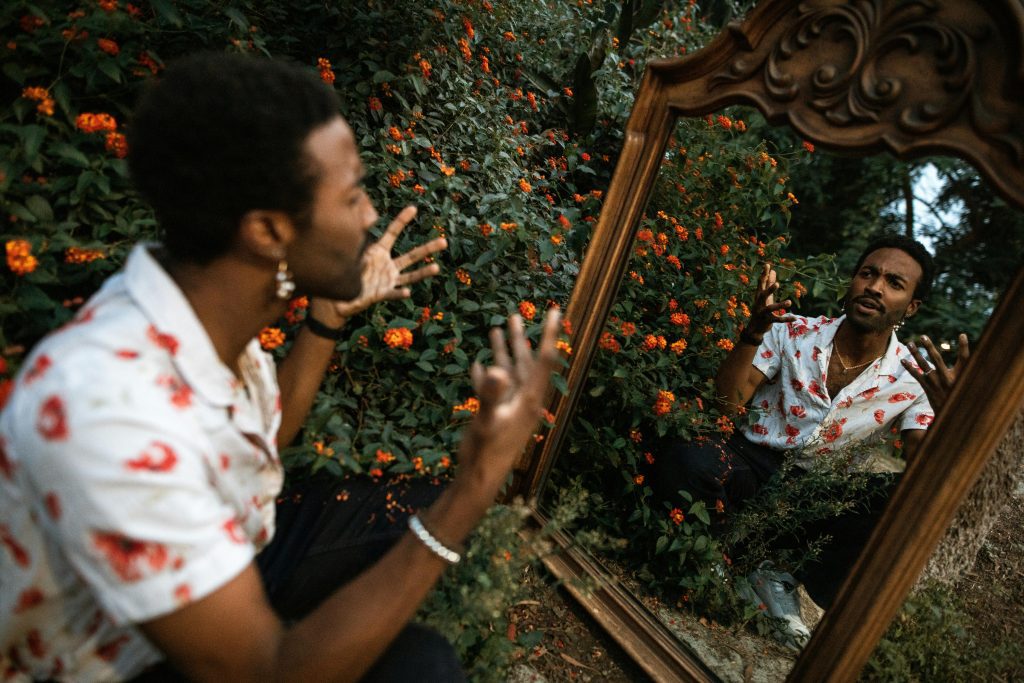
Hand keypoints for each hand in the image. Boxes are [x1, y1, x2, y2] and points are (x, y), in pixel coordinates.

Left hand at [327, 206, 446, 318]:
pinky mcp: (382, 294)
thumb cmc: (344, 272)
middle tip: (444, 241)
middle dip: (428, 248)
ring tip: (437, 268)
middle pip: (412, 256)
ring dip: (423, 272)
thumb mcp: (349, 252)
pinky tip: (408, 292)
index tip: (413, 208)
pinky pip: (393, 294)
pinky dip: (400, 293)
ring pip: (410, 276)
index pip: (393, 233)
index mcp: (379, 252)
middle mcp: (389, 266)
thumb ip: (355, 238)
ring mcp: (388, 280)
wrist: (338, 297)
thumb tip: (356, 218)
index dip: (402, 221)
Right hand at [456, 309, 561, 498]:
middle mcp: (524, 400)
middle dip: (521, 339)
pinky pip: (493, 389)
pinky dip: (487, 375)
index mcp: (529, 399)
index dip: (550, 334)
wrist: (478, 481)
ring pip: (509, 373)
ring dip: (504, 352)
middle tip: (516, 315)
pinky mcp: (497, 416)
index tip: (556, 311)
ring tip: (496, 329)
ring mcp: (511, 408)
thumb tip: (496, 370)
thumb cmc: (486, 452)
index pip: (544, 360)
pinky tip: (478, 364)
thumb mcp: (487, 421)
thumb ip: (490, 395)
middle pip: (526, 363)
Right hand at [748, 263, 794, 337]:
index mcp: (759, 296)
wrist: (754, 328)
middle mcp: (759, 304)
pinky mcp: (768, 321)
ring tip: (789, 302)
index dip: (764, 275)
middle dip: (769, 290)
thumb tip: (772, 270)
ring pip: (770, 308)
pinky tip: (795, 318)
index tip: (767, 265)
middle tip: (777, 284)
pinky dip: (786, 319)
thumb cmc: (761, 308)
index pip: (761, 284)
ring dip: (779, 305)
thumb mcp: (765, 296)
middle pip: (763, 296)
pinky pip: (777, 320)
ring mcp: (763, 313)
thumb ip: (769, 283)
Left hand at [902, 333, 969, 411]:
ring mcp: (937, 384)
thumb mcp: (966, 383)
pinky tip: (903, 360)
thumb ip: (967, 370)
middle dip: (929, 347)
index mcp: (961, 376)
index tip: (962, 335)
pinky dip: (910, 367)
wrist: (954, 416)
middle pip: (938, 359)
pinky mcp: (928, 389)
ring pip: (924, 365)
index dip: (964, 347)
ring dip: (916, 354)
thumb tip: (974, 356)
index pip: (965, 358)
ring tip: (910, 343)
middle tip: (922, 336)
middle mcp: (948, 379)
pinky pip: (917, 376)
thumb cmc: (960, 396)